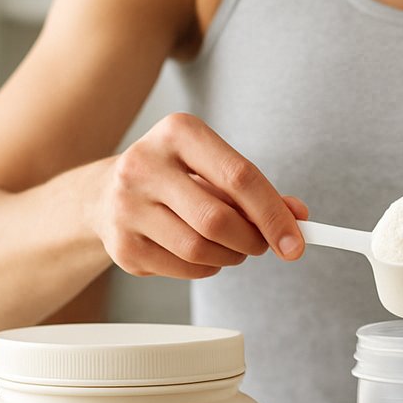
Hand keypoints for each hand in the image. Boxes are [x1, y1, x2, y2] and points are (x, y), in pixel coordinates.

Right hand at [91, 112, 308, 278]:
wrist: (104, 194)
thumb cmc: (173, 178)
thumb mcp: (213, 168)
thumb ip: (256, 190)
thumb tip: (298, 217)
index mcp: (177, 133)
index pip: (239, 176)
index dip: (273, 214)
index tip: (296, 242)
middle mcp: (145, 164)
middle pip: (218, 220)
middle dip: (252, 240)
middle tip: (261, 245)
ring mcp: (127, 206)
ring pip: (200, 250)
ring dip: (230, 257)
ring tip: (232, 247)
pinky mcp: (123, 245)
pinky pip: (184, 269)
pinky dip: (207, 268)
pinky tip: (202, 253)